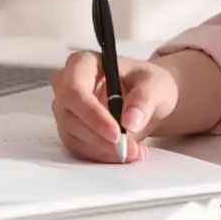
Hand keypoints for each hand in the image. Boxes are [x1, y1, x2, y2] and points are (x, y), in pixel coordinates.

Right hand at [51, 51, 178, 163]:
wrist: (148, 98)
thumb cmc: (146, 83)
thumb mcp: (154, 84)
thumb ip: (144, 99)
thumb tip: (129, 121)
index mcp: (83, 63)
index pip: (75, 90)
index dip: (92, 114)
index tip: (116, 133)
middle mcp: (67, 85)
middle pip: (71, 117)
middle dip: (102, 139)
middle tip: (131, 149)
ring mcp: (66, 110)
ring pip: (74, 137)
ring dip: (105, 150)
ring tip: (136, 151)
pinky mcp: (71, 130)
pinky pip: (80, 149)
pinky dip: (104, 156)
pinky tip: (127, 153)